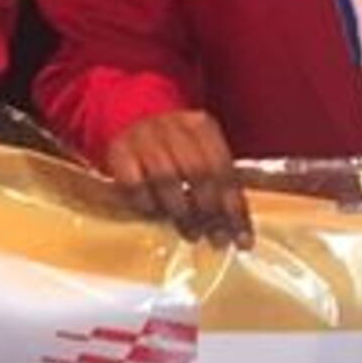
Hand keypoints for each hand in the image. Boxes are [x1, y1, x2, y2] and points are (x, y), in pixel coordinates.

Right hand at [102, 110, 250, 246]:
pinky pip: (135, 184)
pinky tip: (157, 216)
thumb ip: (217, 185)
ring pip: (167, 178)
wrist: (129, 122)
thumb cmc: (173, 150)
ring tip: (192, 234)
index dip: (235, 207)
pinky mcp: (118, 151)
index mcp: (202, 125)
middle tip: (217, 240)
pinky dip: (148, 205)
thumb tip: (239, 232)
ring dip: (182, 212)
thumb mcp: (199, 155)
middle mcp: (173, 126)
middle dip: (211, 212)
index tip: (242, 240)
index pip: (223, 168)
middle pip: (198, 172)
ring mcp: (144, 136)